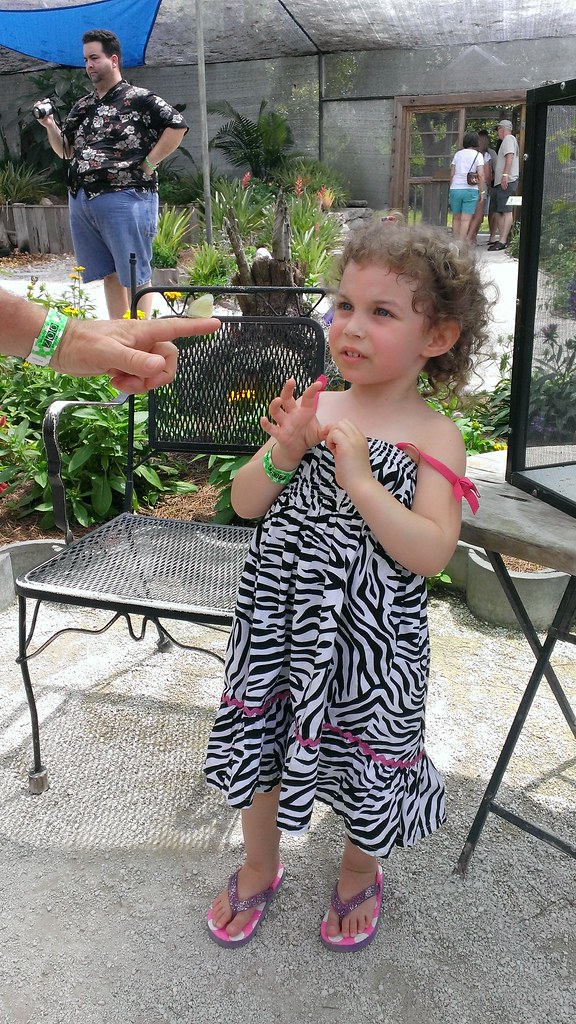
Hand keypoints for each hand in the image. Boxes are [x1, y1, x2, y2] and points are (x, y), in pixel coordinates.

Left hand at [50, 315, 220, 392]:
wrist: (59, 347)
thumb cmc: (82, 344)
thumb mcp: (108, 353)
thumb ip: (135, 360)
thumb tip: (161, 366)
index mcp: (143, 332)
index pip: (176, 327)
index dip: (197, 327)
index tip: (217, 324)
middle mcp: (143, 341)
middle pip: (169, 360)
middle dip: (158, 376)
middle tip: (138, 383)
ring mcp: (136, 353)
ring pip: (155, 372)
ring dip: (142, 383)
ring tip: (121, 382)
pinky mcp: (127, 364)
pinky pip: (142, 378)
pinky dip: (133, 385)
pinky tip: (115, 382)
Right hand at [260, 376, 327, 462]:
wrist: (297, 450)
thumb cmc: (307, 437)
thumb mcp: (319, 434)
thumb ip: (326, 431)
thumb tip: (334, 428)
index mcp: (304, 411)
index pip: (308, 398)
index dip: (312, 390)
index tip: (319, 383)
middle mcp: (292, 414)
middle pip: (287, 398)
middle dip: (288, 389)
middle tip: (291, 381)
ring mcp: (284, 423)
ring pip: (276, 411)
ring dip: (275, 405)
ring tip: (278, 400)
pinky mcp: (278, 433)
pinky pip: (270, 428)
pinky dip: (265, 424)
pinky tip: (263, 419)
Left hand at [325, 418, 371, 492]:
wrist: (360, 485)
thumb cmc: (354, 476)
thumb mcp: (350, 457)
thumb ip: (343, 447)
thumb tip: (333, 443)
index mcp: (361, 440)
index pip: (347, 425)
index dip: (338, 432)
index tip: (335, 445)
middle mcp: (360, 437)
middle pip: (342, 422)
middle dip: (334, 431)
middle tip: (332, 446)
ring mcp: (354, 440)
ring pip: (338, 425)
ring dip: (331, 436)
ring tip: (333, 450)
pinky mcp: (347, 445)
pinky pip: (334, 433)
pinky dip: (330, 441)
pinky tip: (332, 452)